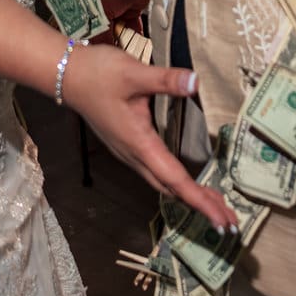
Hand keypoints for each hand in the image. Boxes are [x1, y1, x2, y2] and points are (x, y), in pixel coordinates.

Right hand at [62, 45, 240, 229]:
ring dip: (188, 196)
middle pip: (172, 189)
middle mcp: (134, 155)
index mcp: (139, 143)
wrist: (66, 76)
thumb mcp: (133, 73)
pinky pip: (155, 173)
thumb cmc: (98, 74)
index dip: (201, 201)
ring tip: (214, 205)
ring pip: (162, 183)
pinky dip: (175, 183)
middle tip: (229, 222)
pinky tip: (184, 181)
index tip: (222, 220)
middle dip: (201, 206)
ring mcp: (128, 153)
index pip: (176, 179)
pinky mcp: (127, 146)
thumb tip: (195, 82)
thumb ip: (166, 80)